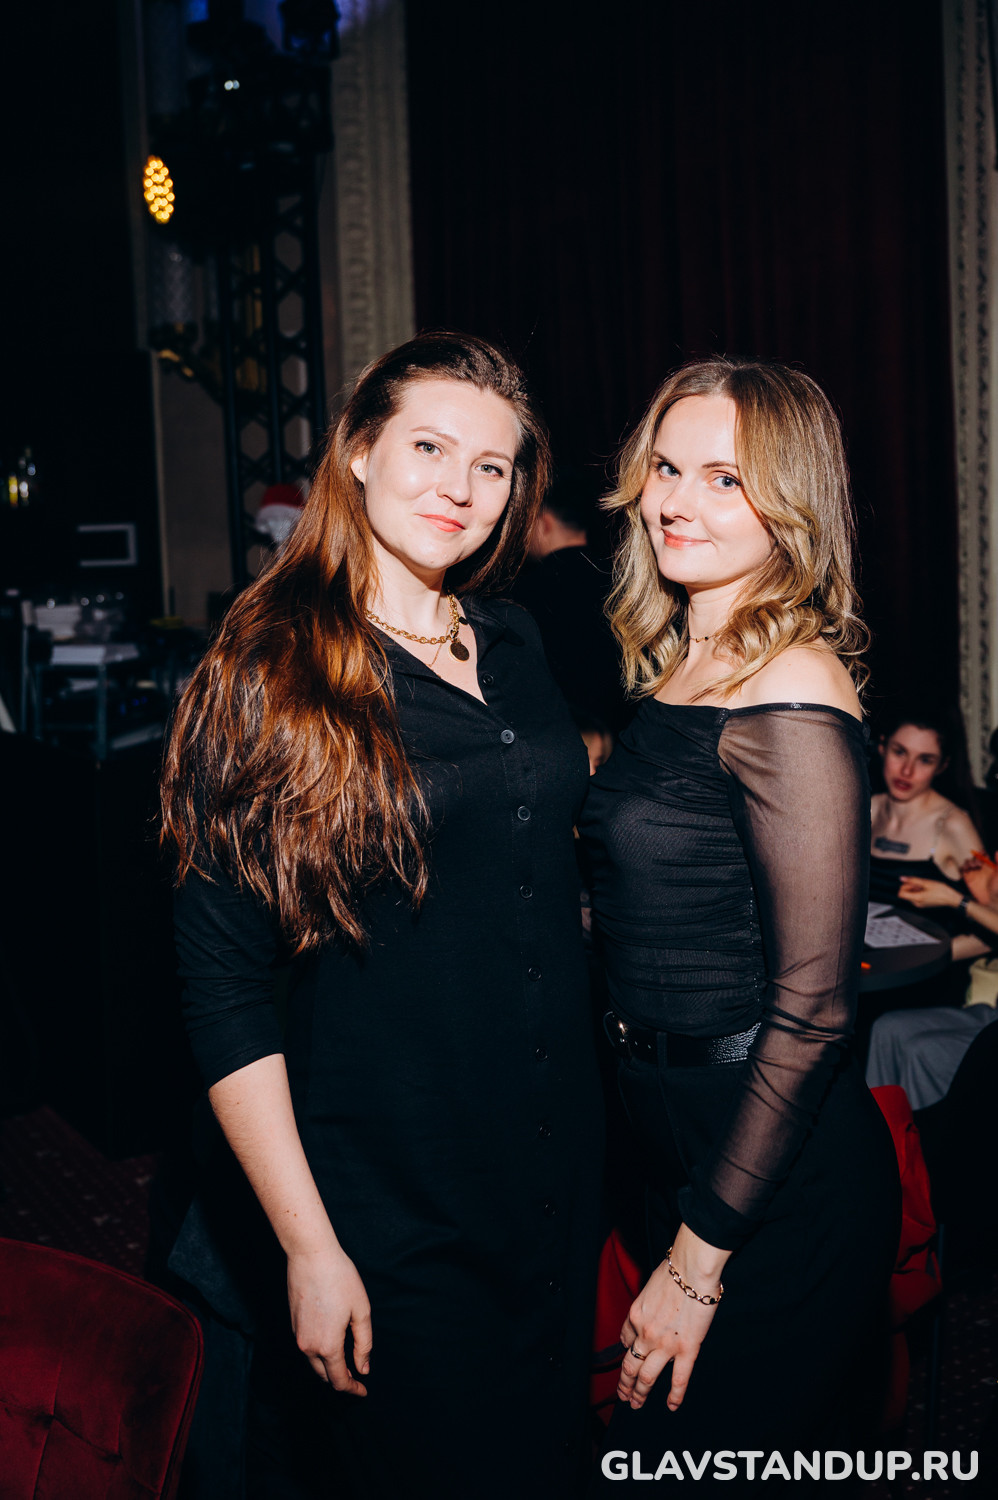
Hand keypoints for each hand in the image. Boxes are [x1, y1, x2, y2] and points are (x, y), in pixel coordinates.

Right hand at [287, 1243, 371, 1394]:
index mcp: (328, 1346)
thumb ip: (364, 1344)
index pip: (338, 1380)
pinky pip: (307, 1348)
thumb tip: (363, 1368)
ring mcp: (298, 1336)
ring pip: (314, 1363)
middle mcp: (308, 1346)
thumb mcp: (361, 1310)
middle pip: (324, 1376)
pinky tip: (331, 1342)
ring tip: (346, 1360)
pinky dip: (319, 1353)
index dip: (352, 1389)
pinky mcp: (293, 1325)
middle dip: (341, 1380)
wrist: (310, 1255)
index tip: (363, 1390)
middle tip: (357, 1376)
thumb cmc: (340, 1278)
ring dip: (329, 1367)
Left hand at [617, 1226, 725, 1412]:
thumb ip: (648, 1302)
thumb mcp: (650, 1285)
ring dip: (640, 1393)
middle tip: (624, 1395)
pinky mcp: (687, 1350)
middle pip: (630, 1364)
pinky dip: (675, 1396)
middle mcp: (645, 1333)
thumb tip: (652, 1306)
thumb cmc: (674, 1270)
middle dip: (625, 1383)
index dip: (625, 1351)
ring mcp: (665, 1344)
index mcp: (636, 1315)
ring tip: (636, 1404)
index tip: (627, 1358)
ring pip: (647, 1377)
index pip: (625, 1340)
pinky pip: (679, 1379)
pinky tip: (671, 1405)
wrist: (691, 1271)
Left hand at [897, 876, 959, 909]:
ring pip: (911, 895)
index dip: (904, 886)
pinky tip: (927, 889)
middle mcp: (917, 903)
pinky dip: (919, 892)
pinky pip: (916, 898)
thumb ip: (913, 880)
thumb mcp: (926, 882)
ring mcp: (920, 905)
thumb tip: (902, 878)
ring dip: (915, 889)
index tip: (911, 882)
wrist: (951, 898)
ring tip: (925, 886)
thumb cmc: (941, 891)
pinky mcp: (924, 904)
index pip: (901, 894)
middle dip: (910, 887)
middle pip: (906, 894)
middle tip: (920, 883)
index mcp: (917, 899)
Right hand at [960, 854, 997, 908]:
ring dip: (969, 862)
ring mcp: (974, 874)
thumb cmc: (997, 887)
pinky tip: (966, 869)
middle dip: (975, 858)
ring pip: (968, 863)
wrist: (991, 899)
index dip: (982, 853)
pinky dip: (962, 868)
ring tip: (972, 867)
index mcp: (989, 867)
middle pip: (975, 858)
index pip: (984, 856)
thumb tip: (996, 851)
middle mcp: (981, 869)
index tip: (982, 853)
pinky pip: (962, 870)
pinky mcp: (968, 879)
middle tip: (978, 863)